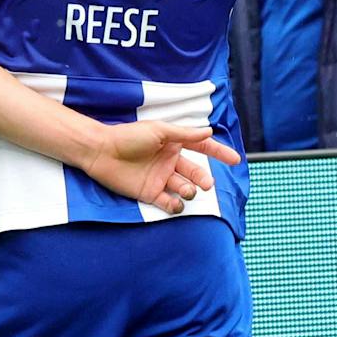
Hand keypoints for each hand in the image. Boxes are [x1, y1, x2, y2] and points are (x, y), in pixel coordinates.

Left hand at [83, 119, 241, 214]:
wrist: (101, 152)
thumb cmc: (128, 136)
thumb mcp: (159, 131)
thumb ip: (185, 134)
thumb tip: (209, 132)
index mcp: (173, 144)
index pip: (202, 148)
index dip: (219, 153)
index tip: (235, 159)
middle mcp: (169, 162)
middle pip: (195, 172)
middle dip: (203, 178)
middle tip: (207, 184)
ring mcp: (160, 178)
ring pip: (184, 188)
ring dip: (189, 191)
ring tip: (187, 190)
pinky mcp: (149, 193)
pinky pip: (168, 202)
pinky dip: (175, 205)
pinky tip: (175, 203)